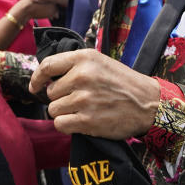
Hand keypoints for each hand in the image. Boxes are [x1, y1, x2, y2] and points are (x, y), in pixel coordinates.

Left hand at [28, 49, 159, 138]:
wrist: (148, 103)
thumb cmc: (123, 83)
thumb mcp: (100, 63)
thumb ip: (75, 65)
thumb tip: (46, 77)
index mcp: (84, 58)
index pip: (47, 66)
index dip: (37, 78)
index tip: (36, 86)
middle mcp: (82, 76)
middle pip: (51, 93)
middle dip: (60, 98)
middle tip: (79, 99)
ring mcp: (84, 99)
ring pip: (54, 110)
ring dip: (64, 113)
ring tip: (83, 110)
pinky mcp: (87, 120)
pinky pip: (60, 124)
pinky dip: (67, 125)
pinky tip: (81, 121)